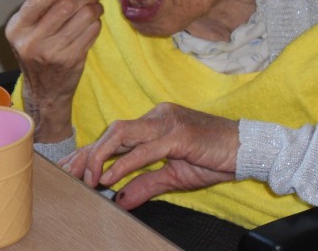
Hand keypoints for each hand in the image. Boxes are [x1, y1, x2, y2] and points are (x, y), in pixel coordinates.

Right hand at [5, 0, 102, 141]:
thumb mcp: (28, 33)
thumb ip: (43, 10)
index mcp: (17, 27)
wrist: (44, 91)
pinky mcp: (71, 59)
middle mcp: (31, 40)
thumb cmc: (38, 56)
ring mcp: (52, 51)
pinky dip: (96, 23)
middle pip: (67, 4)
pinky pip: (92, 31)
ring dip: (95, 8)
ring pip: (84, 16)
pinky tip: (93, 24)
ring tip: (96, 8)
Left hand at [59, 103, 239, 209]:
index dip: (92, 152)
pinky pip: (145, 149)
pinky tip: (111, 177)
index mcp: (155, 123)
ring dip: (100, 155)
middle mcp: (157, 117)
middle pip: (113, 131)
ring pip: (122, 133)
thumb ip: (146, 184)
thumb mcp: (174, 175)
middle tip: (70, 174)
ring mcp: (167, 122)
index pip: (116, 136)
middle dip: (88, 152)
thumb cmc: (213, 158)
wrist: (248, 149)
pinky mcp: (178, 133)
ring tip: (88, 178)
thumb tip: (121, 200)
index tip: (72, 169)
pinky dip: (125, 164)